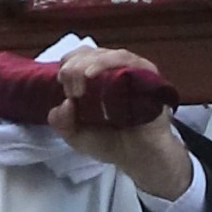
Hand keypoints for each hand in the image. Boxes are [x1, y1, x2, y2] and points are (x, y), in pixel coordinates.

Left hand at [42, 63, 192, 204]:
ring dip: (92, 63)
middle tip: (72, 89)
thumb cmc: (110, 143)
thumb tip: (61, 106)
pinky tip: (94, 74)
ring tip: (83, 77)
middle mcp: (114, 71)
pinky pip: (132, 62)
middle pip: (91, 53)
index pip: (78, 57)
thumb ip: (62, 123)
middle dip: (75, 66)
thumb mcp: (77, 136)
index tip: (62, 84)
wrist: (139, 159)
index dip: (68, 65)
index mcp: (96, 78)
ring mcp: (133, 73)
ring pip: (110, 55)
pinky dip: (111, 64)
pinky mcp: (149, 77)